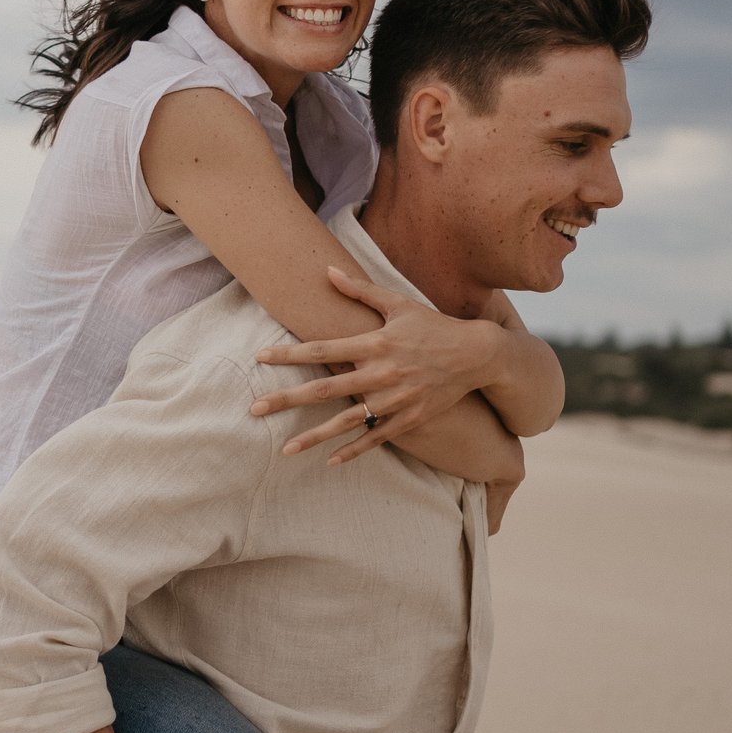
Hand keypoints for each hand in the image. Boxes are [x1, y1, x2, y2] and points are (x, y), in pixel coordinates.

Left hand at [251, 269, 518, 464]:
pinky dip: (353, 451)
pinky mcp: (409, 419)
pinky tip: (330, 461)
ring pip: (345, 422)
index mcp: (374, 344)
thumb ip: (360, 291)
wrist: (476, 356)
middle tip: (255, 409)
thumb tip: (328, 271)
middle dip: (286, 400)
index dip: (289, 353)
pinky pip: (376, 438)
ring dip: (313, 437)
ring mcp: (394, 400)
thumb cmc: (432, 327)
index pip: (322, 349)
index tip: (260, 357)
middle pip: (324, 390)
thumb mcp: (398, 304)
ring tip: (285, 449)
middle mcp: (379, 374)